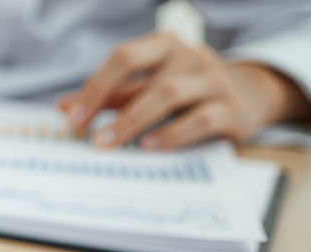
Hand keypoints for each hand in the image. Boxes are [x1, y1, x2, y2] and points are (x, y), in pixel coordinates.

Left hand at [58, 31, 310, 149]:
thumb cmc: (184, 91)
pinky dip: (172, 134)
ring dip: (135, 121)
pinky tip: (150, 147)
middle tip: (88, 138)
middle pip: (145, 76)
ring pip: (170, 95)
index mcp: (164, 45)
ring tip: (111, 144)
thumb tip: (62, 107)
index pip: (123, 57)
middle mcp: (190, 57)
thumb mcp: (147, 86)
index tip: (72, 119)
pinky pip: (200, 119)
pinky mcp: (231, 109)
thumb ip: (109, 96)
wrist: (248, 96)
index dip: (94, 88)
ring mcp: (213, 81)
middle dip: (111, 108)